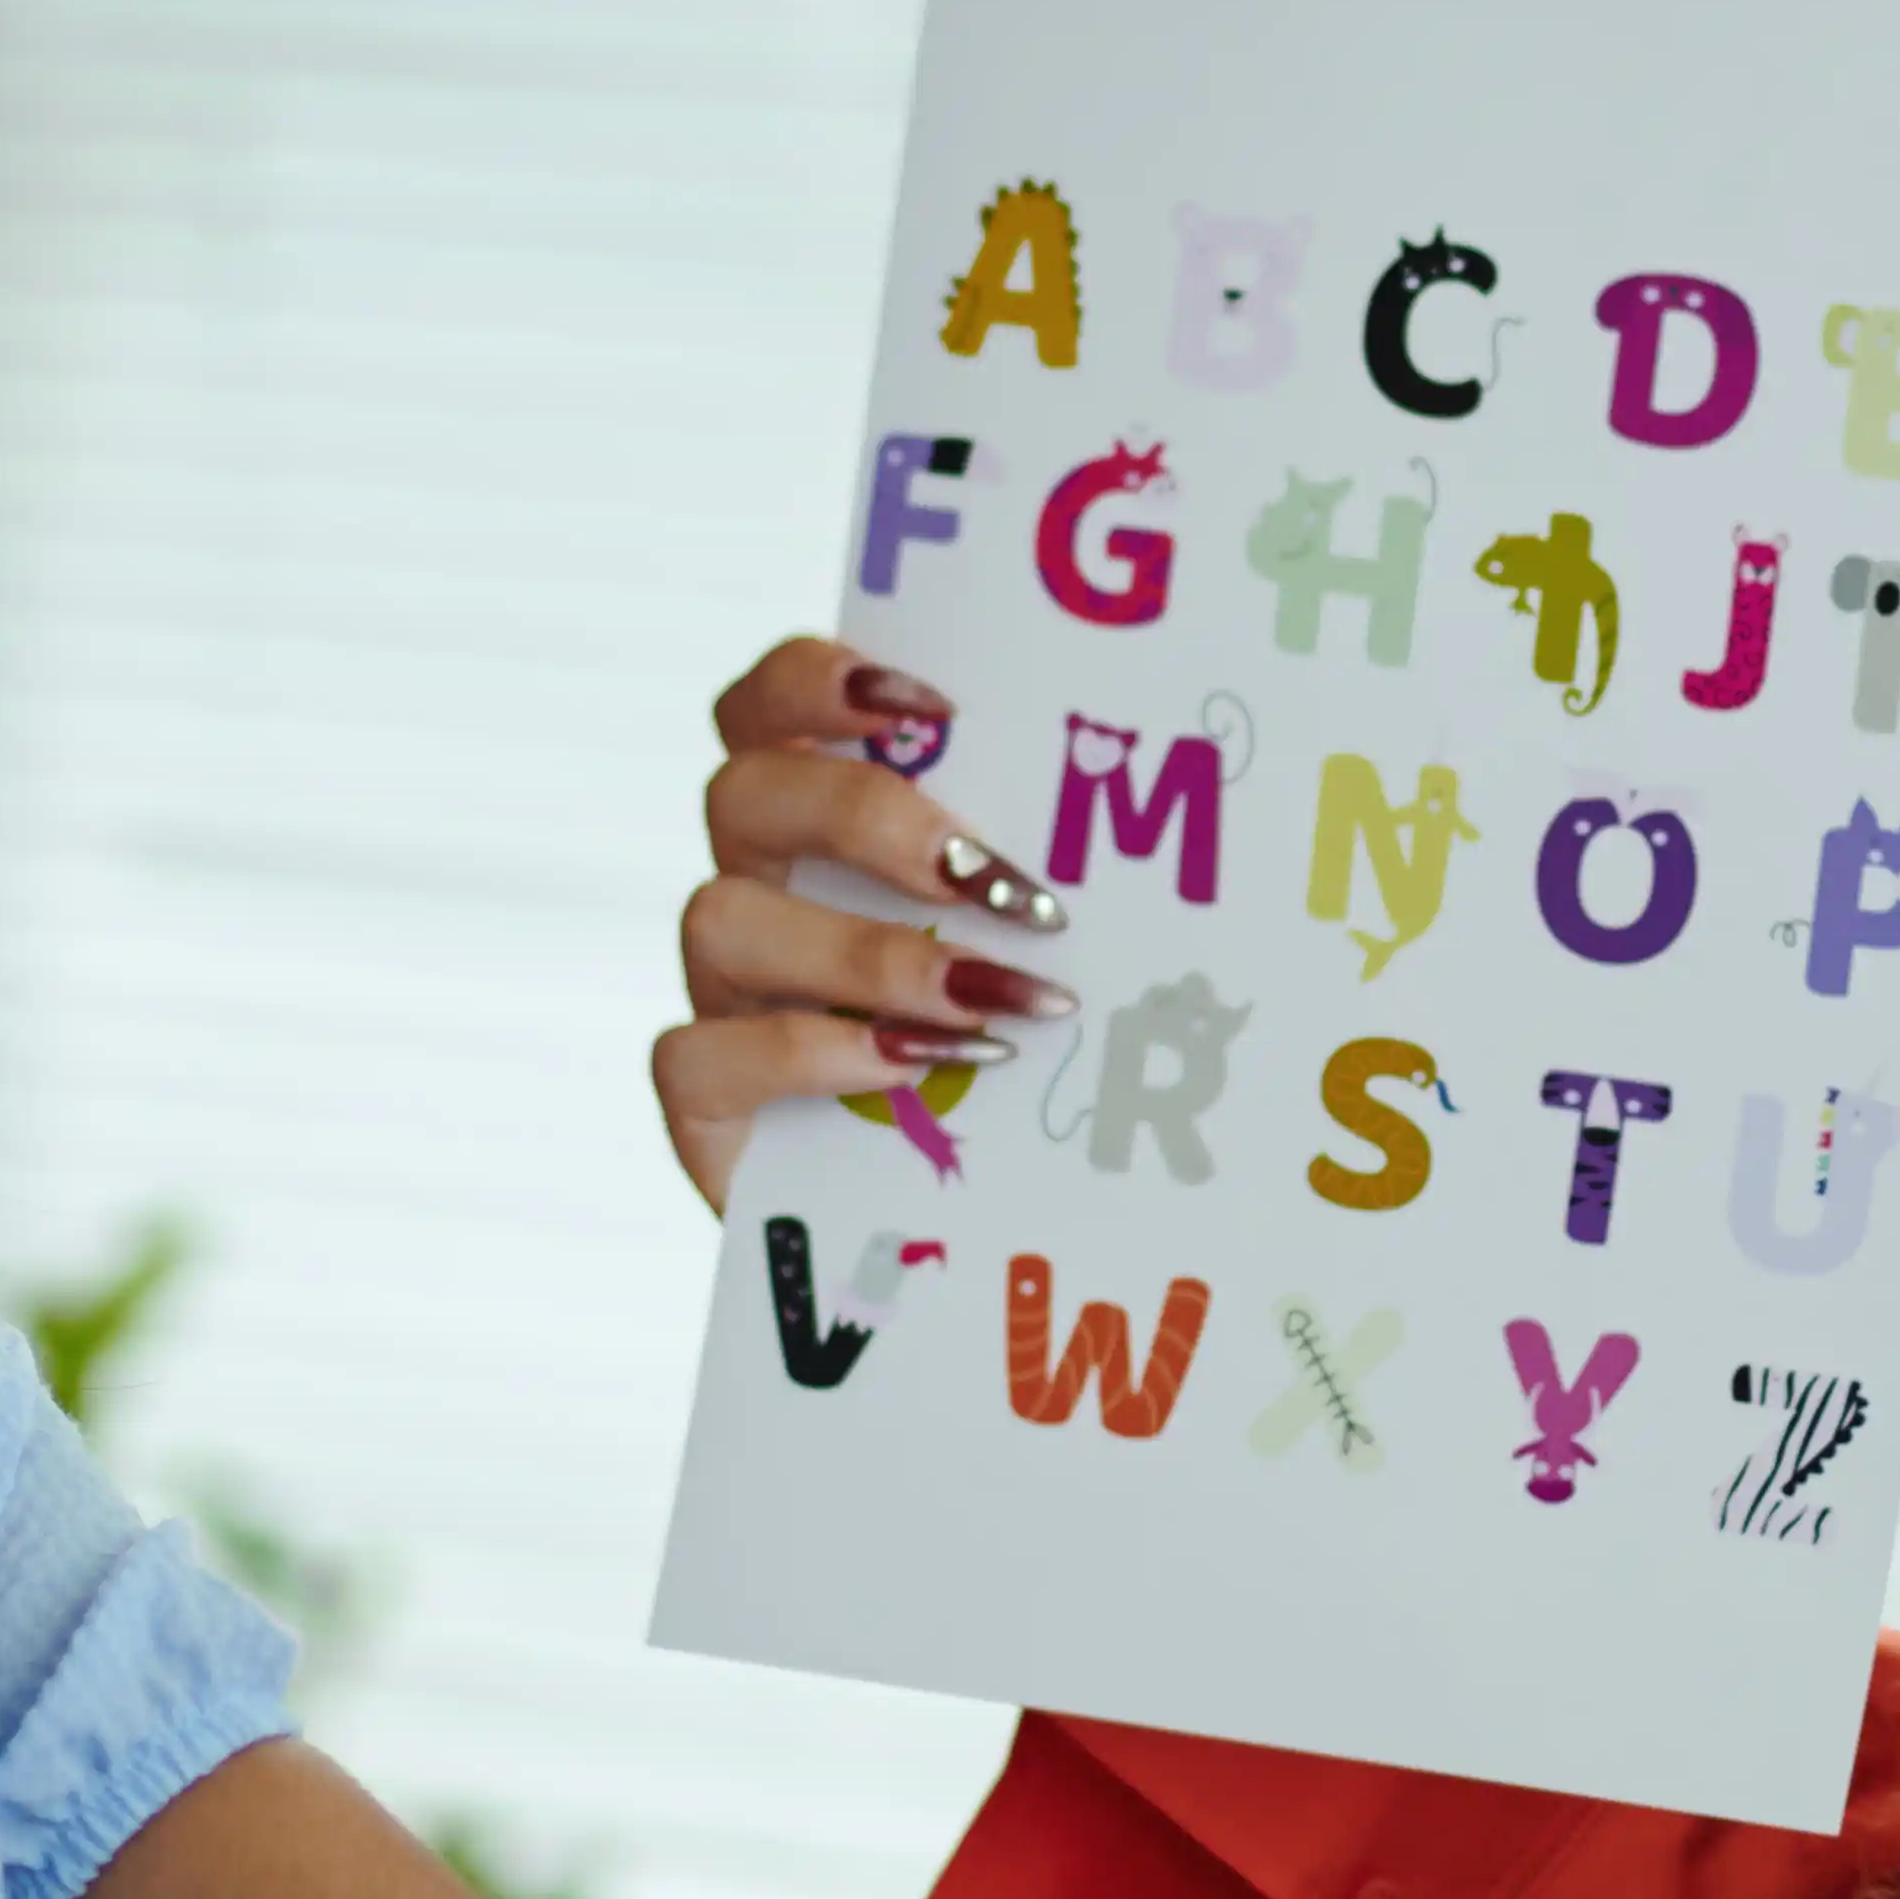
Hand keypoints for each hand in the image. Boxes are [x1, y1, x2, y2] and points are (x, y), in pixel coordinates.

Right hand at [653, 634, 1080, 1207]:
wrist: (935, 1217)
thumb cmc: (1002, 1058)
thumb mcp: (1025, 954)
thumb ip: (1042, 884)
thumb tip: (1200, 843)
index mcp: (814, 824)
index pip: (769, 706)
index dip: (818, 681)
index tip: (934, 703)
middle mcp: (755, 887)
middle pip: (744, 790)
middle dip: (868, 819)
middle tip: (992, 880)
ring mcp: (719, 992)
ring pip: (720, 917)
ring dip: (862, 952)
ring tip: (985, 1000)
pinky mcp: (699, 1100)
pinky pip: (702, 1050)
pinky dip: (809, 1055)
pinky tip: (913, 1070)